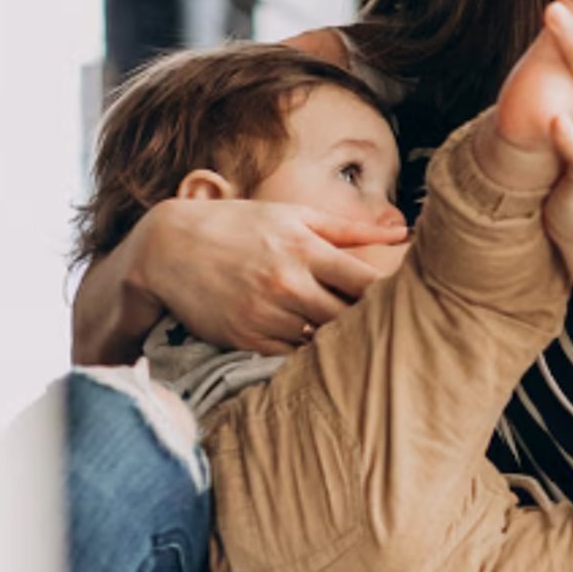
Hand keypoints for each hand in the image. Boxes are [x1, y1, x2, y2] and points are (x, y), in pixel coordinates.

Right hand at [130, 198, 405, 355]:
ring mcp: (265, 315)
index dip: (390, 296)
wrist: (168, 248)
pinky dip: (305, 349)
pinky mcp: (246, 340)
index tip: (404, 299)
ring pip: (323, 340)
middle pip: (350, 318)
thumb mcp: (293, 216)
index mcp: (305, 250)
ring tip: (351, 333)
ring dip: (337, 337)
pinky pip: (292, 355)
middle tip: (385, 322)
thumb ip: (350, 230)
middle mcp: (287, 284)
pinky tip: (310, 338)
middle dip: (368, 320)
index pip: (367, 284)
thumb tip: (401, 235)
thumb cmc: (240, 225)